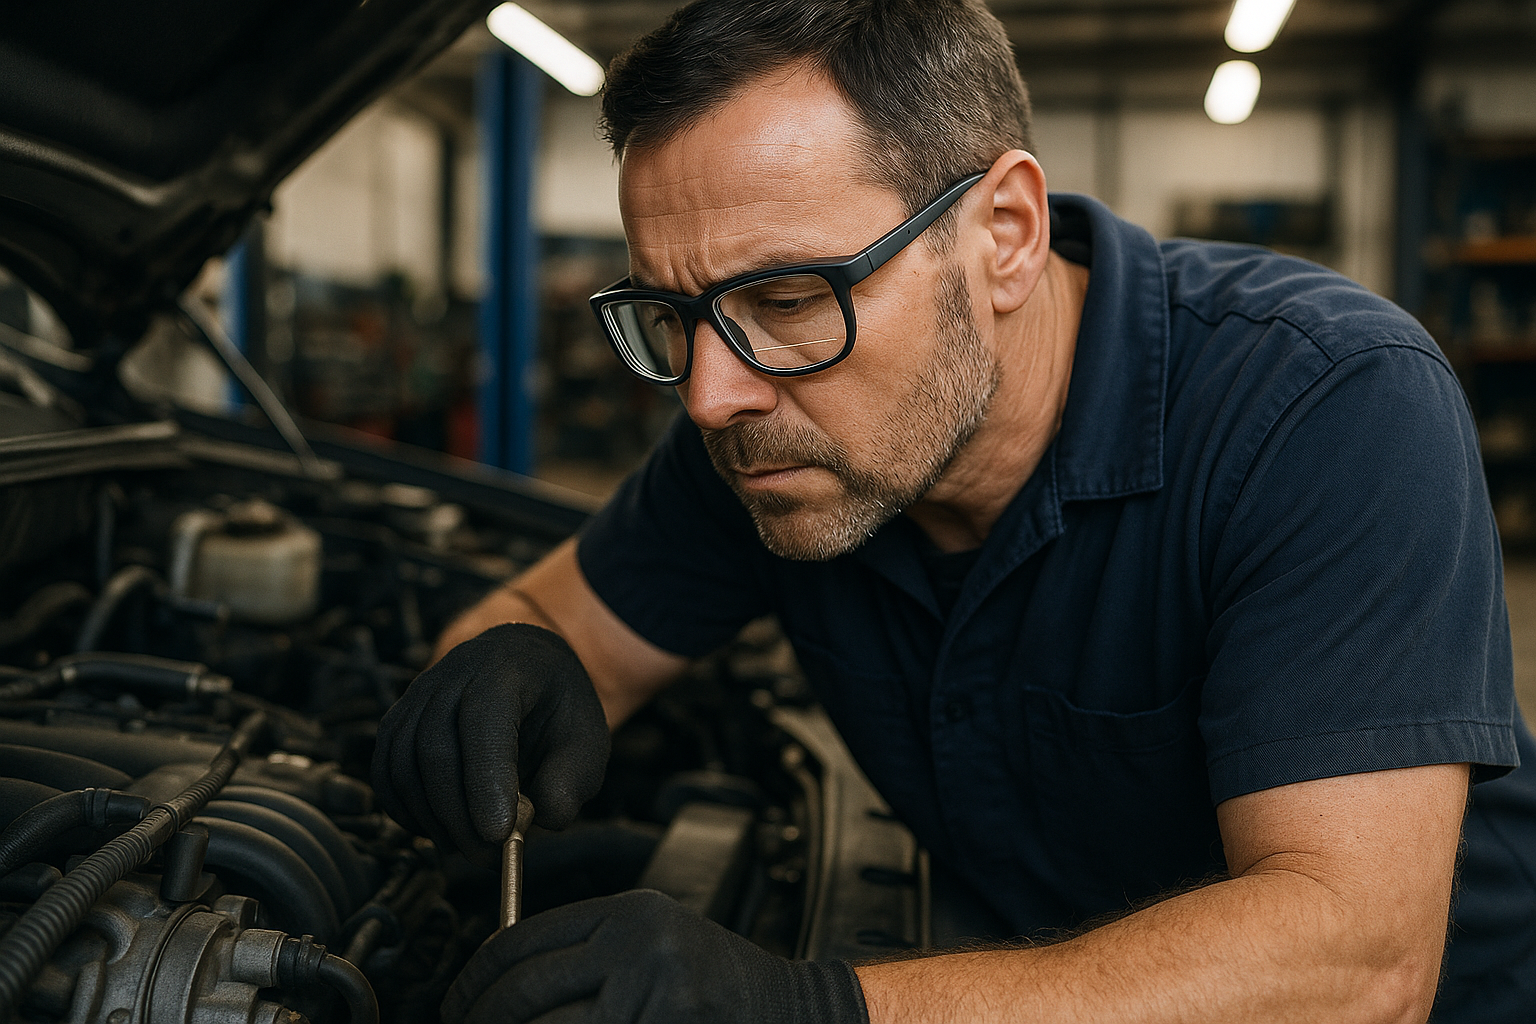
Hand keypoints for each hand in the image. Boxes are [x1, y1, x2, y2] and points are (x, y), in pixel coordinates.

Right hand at [371, 623, 608, 863]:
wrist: (525, 668)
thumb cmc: (558, 710)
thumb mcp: (587, 742)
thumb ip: (570, 781)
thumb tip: (543, 820)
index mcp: (506, 669)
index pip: (484, 722)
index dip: (486, 781)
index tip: (499, 835)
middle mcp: (453, 674)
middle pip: (435, 749)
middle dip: (460, 815)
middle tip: (491, 857)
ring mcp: (418, 695)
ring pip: (404, 765)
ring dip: (433, 819)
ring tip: (472, 848)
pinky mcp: (398, 721)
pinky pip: (387, 773)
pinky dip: (407, 812)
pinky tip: (442, 831)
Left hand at [441, 889, 867, 1023]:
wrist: (792, 1010)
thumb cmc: (718, 986)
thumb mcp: (650, 946)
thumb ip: (586, 953)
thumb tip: (499, 982)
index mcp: (628, 912)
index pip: (521, 939)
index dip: (474, 979)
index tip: (456, 1004)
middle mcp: (636, 942)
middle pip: (523, 987)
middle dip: (481, 1018)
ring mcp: (652, 987)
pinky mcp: (662, 1022)